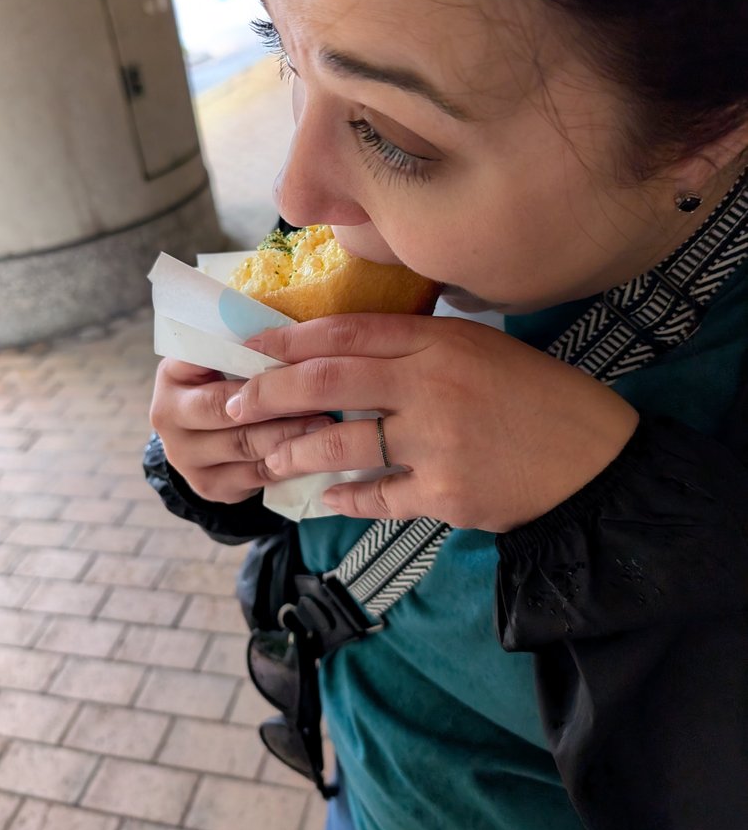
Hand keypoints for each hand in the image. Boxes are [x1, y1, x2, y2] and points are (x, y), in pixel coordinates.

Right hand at [149, 358, 333, 504]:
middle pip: (223, 408)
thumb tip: (297, 331)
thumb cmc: (227, 382)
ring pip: (244, 444)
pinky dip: (289, 462)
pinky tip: (316, 451)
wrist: (205, 437)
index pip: (208, 360)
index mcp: (171, 374)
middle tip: (320, 394)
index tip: (295, 353)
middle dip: (275, 401)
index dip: (251, 357)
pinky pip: (256, 475)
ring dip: (289, 434)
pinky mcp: (209, 486)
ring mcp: (184, 457)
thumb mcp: (225, 357)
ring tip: (327, 422)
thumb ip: (246, 345)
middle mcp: (167, 416)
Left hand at [226, 315, 638, 530]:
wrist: (594, 461)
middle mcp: (432, 386)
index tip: (252, 345)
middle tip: (235, 402)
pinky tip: (326, 498)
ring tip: (268, 458)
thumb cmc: (539, 398)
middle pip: (329, 380)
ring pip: (342, 440)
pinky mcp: (445, 492)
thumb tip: (349, 350)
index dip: (291, 337)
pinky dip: (347, 496)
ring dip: (296, 450)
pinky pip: (379, 495)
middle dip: (270, 391)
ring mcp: (436, 441)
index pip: (349, 331)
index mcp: (441, 343)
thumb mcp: (483, 351)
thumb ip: (421, 345)